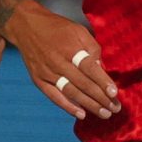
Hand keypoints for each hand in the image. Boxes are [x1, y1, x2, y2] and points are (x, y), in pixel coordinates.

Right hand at [6, 3, 118, 119]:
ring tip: (104, 114)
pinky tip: (81, 114)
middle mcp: (57, 62)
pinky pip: (54, 96)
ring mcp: (47, 72)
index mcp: (70, 48)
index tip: (114, 93)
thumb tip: (101, 69)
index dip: (102, 81)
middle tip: (115, 108)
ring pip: (71, 92)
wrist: (26, 26)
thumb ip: (92, 48)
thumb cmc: (57, 28)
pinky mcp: (38, 79)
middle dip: (101, 98)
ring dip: (89, 105)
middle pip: (82, 84)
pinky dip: (67, 106)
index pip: (89, 68)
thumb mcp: (78, 31)